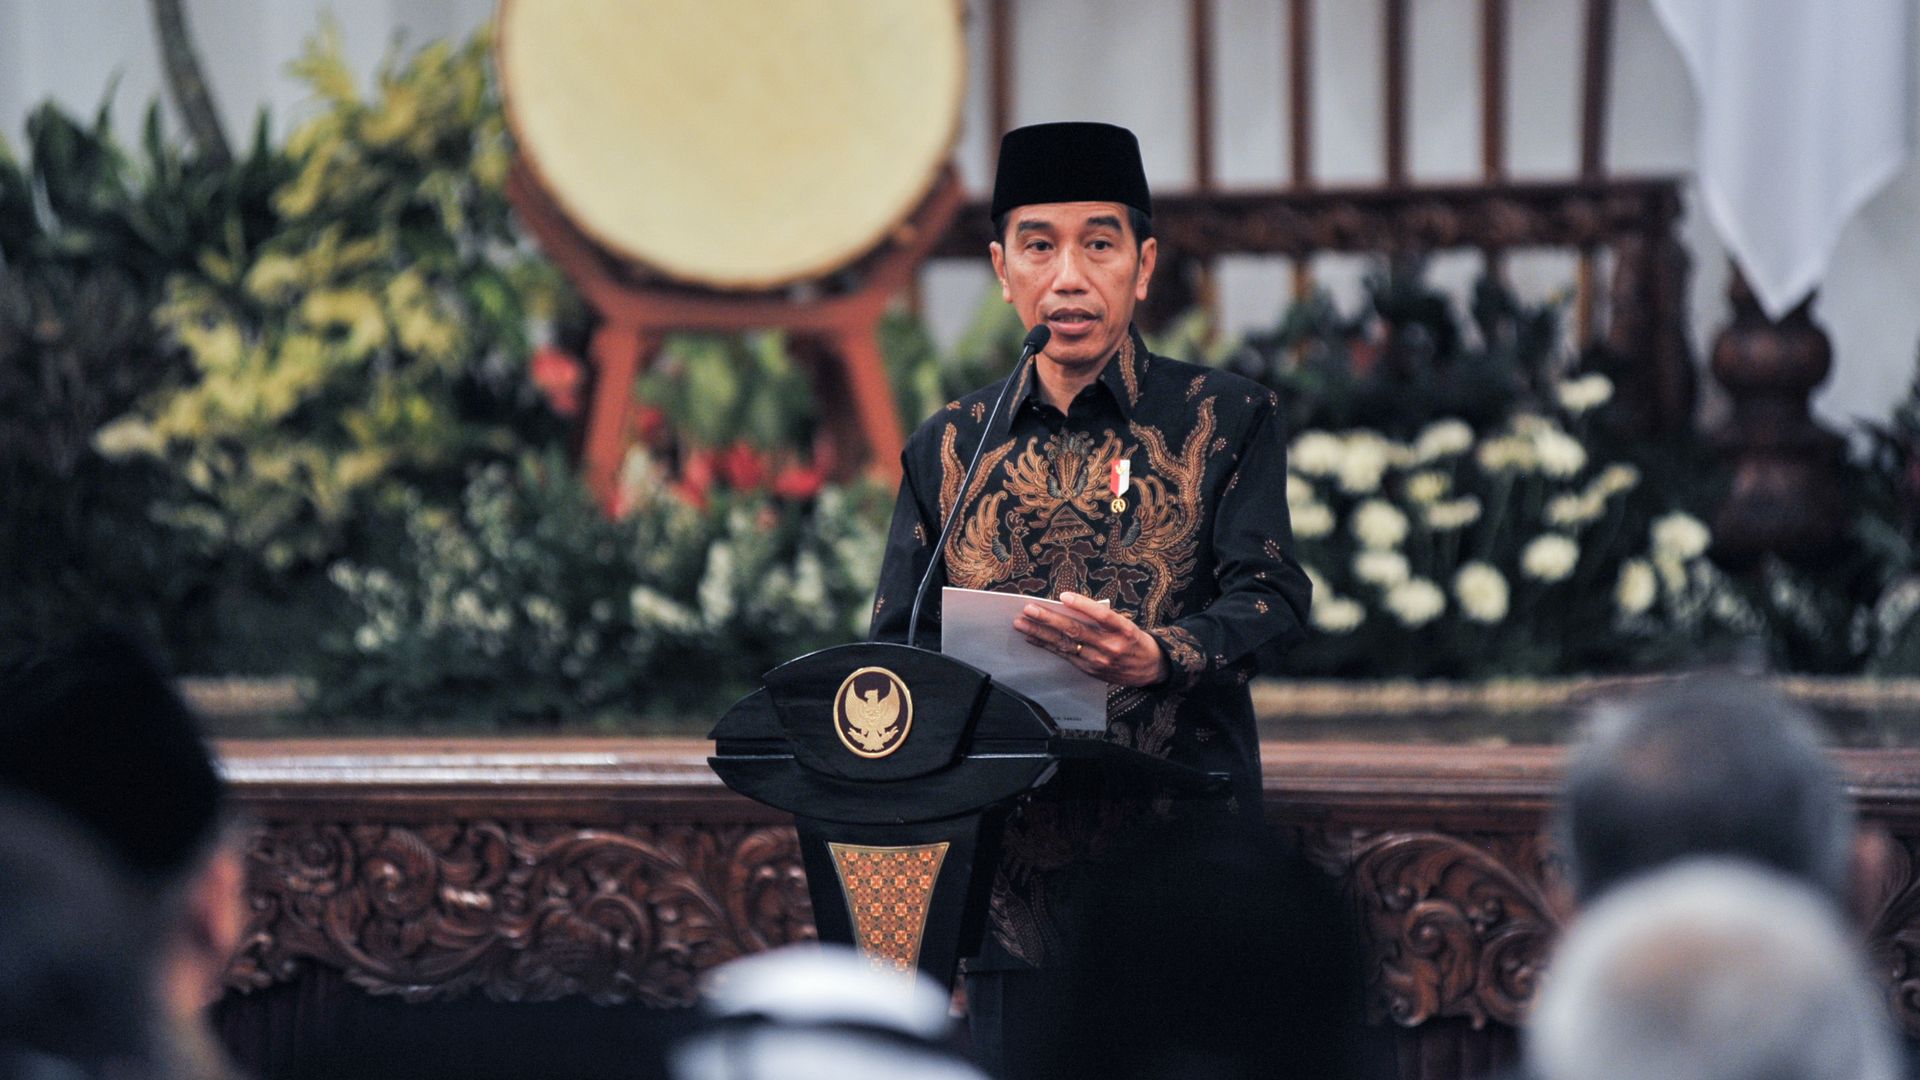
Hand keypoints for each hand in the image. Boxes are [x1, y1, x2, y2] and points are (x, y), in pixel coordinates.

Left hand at [1013, 592, 1169, 687]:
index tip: (1064, 596)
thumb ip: (1102, 617)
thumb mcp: (1127, 624)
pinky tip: (1033, 638)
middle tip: (1029, 609)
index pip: (1102, 615)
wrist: (1151, 669)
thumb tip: (1068, 606)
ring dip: (1040, 633)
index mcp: (1124, 630)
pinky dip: (1047, 646)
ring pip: (1065, 644)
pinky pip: (1065, 656)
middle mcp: (1111, 646)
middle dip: (1049, 619)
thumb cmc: (1135, 640)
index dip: (1083, 605)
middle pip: (1076, 630)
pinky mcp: (1091, 671)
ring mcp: (1099, 661)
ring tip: (1022, 623)